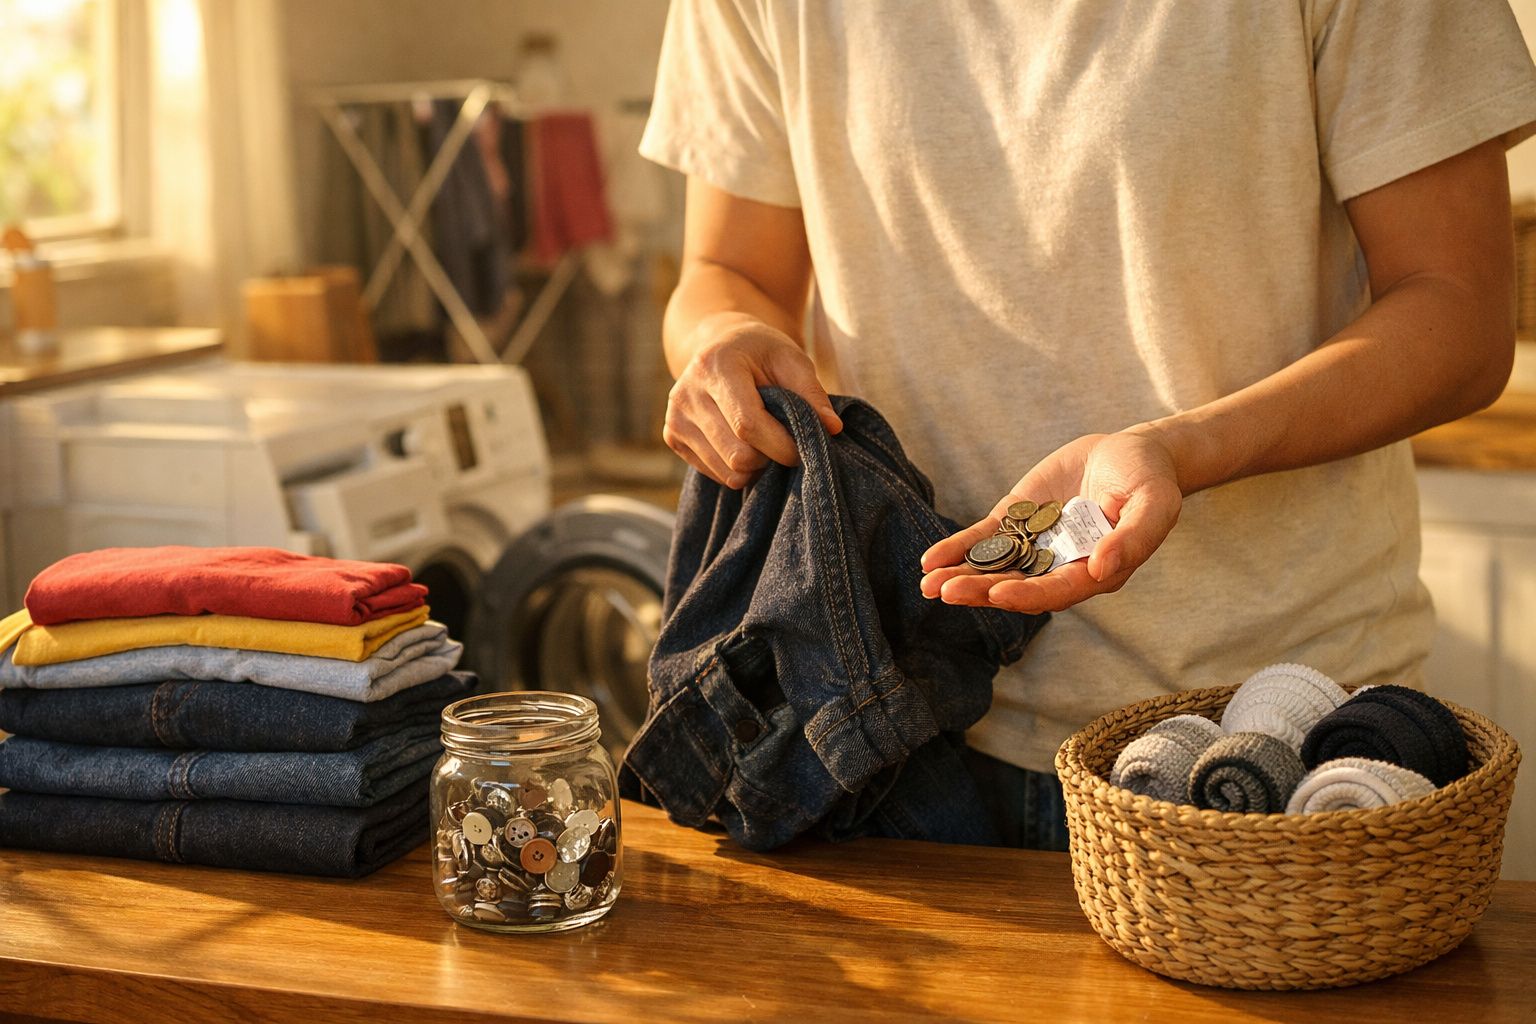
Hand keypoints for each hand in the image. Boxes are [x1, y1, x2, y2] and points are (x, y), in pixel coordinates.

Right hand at [663, 313, 841, 487]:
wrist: (717, 343)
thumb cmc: (760, 352)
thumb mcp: (790, 358)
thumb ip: (811, 393)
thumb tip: (832, 429)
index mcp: (715, 368)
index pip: (747, 424)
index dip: (781, 445)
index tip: (803, 448)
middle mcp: (686, 394)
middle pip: (737, 454)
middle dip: (770, 457)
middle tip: (785, 443)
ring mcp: (675, 418)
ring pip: (727, 471)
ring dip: (756, 467)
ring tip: (765, 441)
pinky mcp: (672, 437)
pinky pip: (716, 474)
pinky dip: (738, 468)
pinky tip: (745, 443)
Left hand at [919, 429, 1183, 612]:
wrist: (1131, 452)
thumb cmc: (1150, 481)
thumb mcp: (1155, 504)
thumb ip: (1134, 538)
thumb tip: (1104, 569)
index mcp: (1094, 573)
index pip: (1057, 591)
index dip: (1028, 595)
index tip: (999, 595)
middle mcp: (1060, 566)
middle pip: (1017, 585)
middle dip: (981, 590)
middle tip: (946, 592)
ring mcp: (1035, 544)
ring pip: (994, 567)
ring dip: (961, 577)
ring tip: (928, 585)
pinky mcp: (1017, 520)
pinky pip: (983, 539)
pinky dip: (957, 549)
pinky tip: (930, 560)